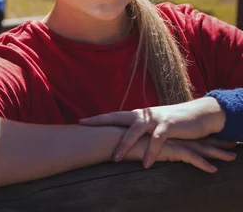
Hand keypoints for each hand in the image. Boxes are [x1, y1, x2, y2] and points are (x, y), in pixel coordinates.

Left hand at [80, 98, 226, 166]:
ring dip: (125, 145)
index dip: (97, 119)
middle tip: (85, 128)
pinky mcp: (169, 126)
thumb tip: (121, 138)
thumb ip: (137, 131)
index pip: (112, 116)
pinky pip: (158, 140)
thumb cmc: (171, 123)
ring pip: (136, 131)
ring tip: (116, 159)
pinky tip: (146, 164)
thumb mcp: (151, 126)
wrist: (197, 115)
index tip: (80, 121)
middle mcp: (142, 115)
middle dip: (101, 123)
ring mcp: (155, 119)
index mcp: (136, 115)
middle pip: (117, 118)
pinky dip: (152, 152)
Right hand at [124, 135, 236, 172]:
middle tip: (230, 145)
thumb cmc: (114, 139)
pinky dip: (202, 163)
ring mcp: (167, 140)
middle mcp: (165, 133)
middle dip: (213, 142)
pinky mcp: (166, 148)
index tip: (211, 138)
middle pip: (194, 138)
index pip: (181, 134)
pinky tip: (213, 170)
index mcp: (158, 131)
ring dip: (215, 152)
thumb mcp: (127, 140)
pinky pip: (188, 157)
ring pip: (196, 146)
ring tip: (232, 157)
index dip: (197, 136)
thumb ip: (134, 141)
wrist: (109, 137)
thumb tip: (133, 147)